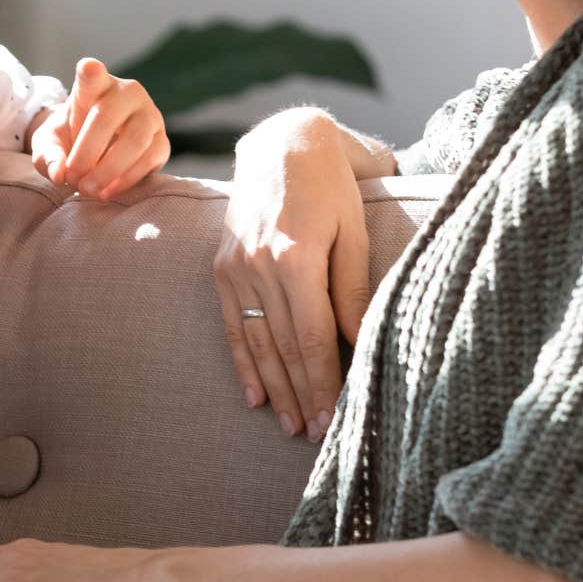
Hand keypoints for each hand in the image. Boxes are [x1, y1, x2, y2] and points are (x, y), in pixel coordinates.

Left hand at [29, 58, 169, 200]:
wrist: (97, 150)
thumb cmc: (71, 138)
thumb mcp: (50, 144)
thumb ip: (48, 156)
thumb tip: (60, 174)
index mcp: (95, 85)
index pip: (92, 74)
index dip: (91, 71)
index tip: (89, 68)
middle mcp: (127, 93)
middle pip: (108, 116)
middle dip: (87, 152)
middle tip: (72, 178)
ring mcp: (149, 115)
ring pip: (135, 140)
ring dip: (108, 170)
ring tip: (88, 189)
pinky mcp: (162, 141)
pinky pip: (150, 159)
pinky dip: (126, 179)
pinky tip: (106, 192)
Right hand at [214, 109, 369, 440]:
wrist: (280, 146)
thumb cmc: (330, 187)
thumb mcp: (353, 232)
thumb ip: (353, 291)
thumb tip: (361, 344)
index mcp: (296, 257)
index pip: (312, 337)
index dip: (323, 382)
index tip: (335, 418)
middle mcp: (259, 265)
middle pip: (282, 346)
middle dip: (302, 394)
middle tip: (317, 435)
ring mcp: (234, 266)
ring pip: (255, 341)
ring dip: (273, 388)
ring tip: (290, 424)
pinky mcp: (221, 266)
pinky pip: (231, 323)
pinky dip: (242, 362)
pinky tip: (253, 395)